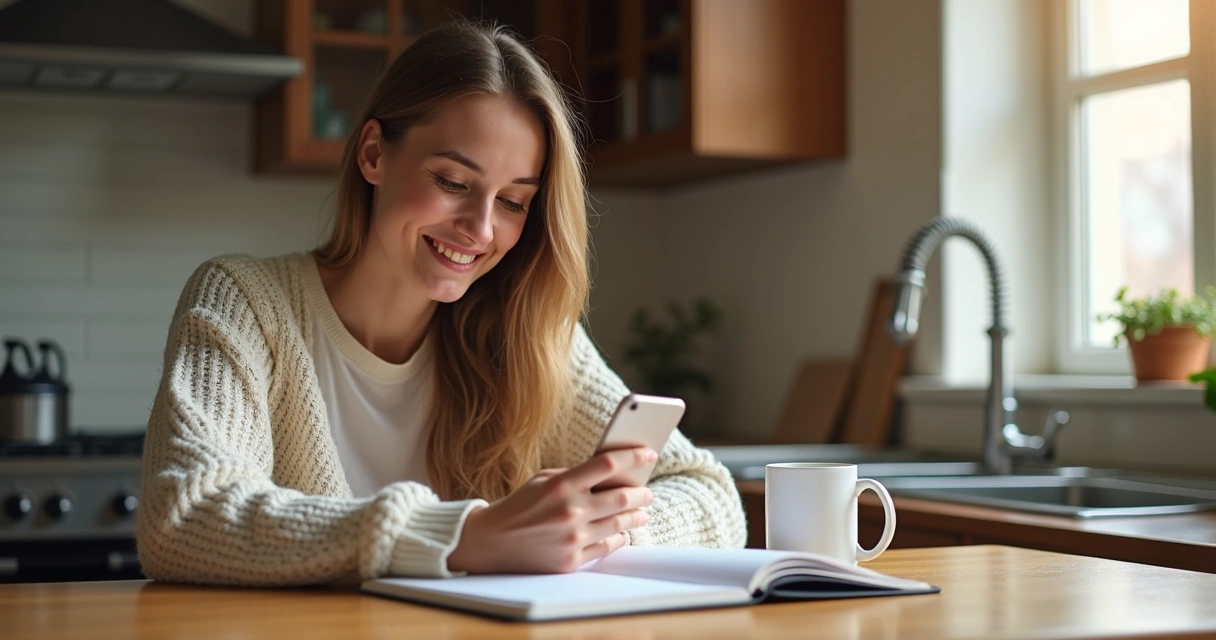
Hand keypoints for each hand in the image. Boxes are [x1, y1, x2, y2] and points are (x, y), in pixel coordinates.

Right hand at [447, 447, 656, 573]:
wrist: (490, 542)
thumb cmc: (520, 506)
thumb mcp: (543, 480)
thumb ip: (576, 475)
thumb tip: (613, 473)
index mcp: (561, 484)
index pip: (608, 464)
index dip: (634, 456)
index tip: (650, 453)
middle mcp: (569, 510)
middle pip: (622, 497)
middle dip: (642, 493)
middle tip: (649, 491)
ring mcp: (572, 538)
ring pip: (619, 523)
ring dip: (636, 516)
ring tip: (642, 512)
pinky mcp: (571, 561)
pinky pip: (607, 547)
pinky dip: (620, 538)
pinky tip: (623, 532)